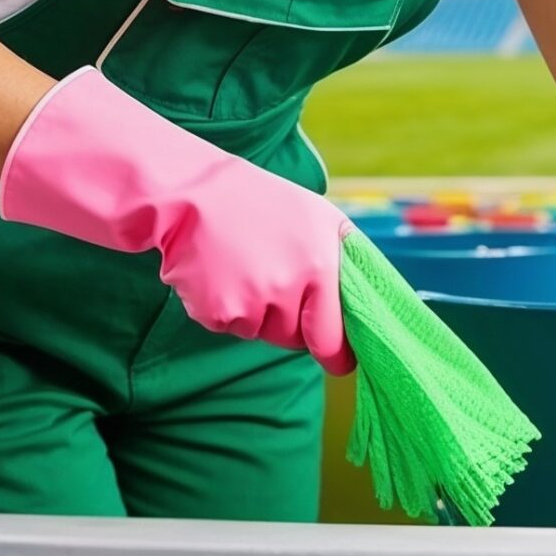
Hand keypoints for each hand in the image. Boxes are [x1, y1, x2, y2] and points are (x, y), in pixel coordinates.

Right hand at [0, 67, 354, 374]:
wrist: (191, 194)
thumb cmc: (258, 203)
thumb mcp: (316, 217)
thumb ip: (343, 262)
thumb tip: (363, 303)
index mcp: (321, 262)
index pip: (332, 337)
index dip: (336, 355)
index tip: (338, 362)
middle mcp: (289, 286)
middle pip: (295, 339)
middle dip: (289, 323)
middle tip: (271, 281)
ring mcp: (252, 301)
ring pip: (262, 332)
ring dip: (255, 313)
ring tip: (242, 267)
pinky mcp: (218, 311)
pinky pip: (230, 327)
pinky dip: (225, 308)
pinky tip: (219, 273)